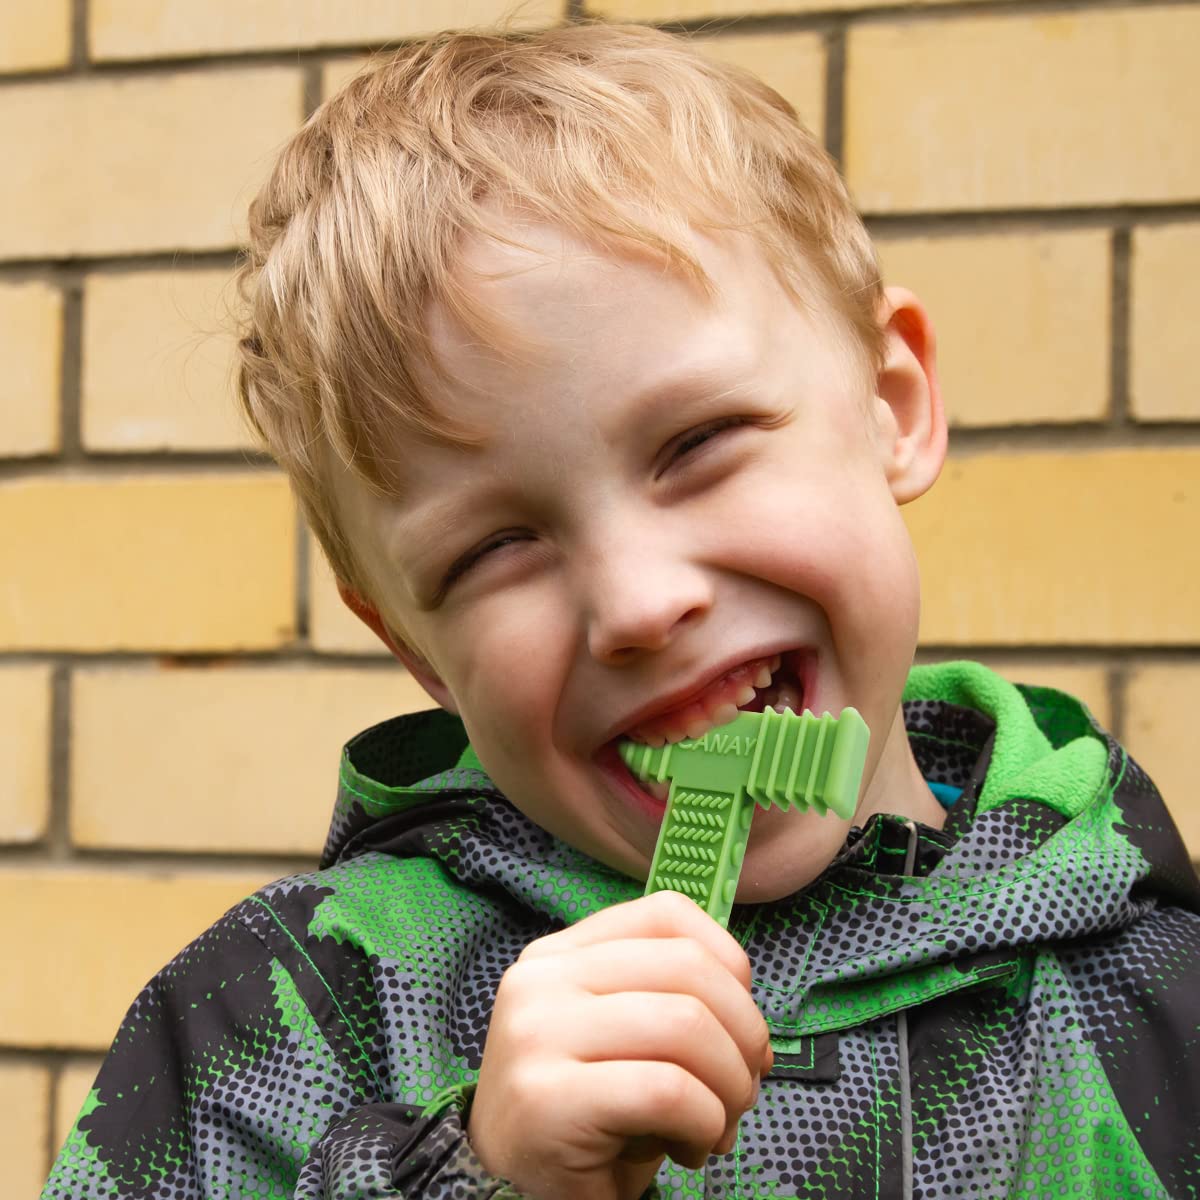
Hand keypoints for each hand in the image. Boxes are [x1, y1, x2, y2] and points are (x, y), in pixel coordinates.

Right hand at [467, 891, 772, 1199]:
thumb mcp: (623, 1034)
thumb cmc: (590, 1115)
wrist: (516, 1194)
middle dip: (744, 1033)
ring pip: (685, 1024)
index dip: (729, 963)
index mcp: (561, 952)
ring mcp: (537, 1033)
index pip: (666, 913)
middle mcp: (541, 979)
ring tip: (720, 1124)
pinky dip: (705, 1123)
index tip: (742, 1024)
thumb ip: (668, 996)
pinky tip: (691, 1149)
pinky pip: (668, 1092)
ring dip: (730, 1084)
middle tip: (746, 1087)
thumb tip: (749, 1010)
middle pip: (688, 968)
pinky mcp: (547, 1098)